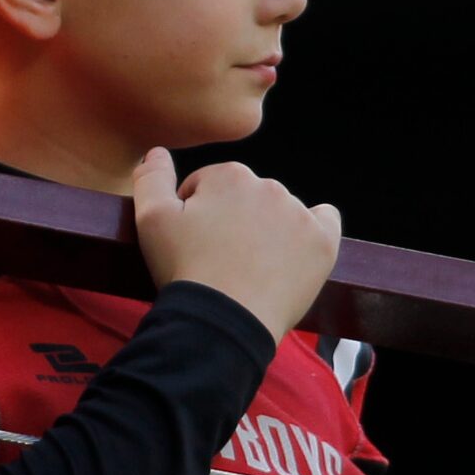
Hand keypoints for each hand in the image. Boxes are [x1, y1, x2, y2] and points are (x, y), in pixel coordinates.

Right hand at [130, 150, 340, 337]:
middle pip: (245, 198)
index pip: (207, 186)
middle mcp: (269, 186)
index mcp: (228, 176)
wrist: (225, 322)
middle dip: (231, 220)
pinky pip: (325, 221)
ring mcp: (299, 214)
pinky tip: (295, 250)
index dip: (192, 215)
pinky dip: (311, 231)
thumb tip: (157, 152)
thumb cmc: (185, 271)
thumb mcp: (149, 220)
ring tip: (249, 268)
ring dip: (266, 229)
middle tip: (217, 259)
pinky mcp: (322, 242)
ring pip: (280, 212)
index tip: (190, 244)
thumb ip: (151, 178)